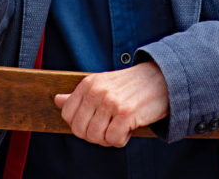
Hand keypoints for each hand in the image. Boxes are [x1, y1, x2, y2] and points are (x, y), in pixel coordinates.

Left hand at [54, 61, 168, 147]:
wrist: (161, 78)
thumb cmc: (130, 85)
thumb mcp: (102, 84)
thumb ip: (79, 95)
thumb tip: (57, 101)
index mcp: (88, 83)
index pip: (68, 115)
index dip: (80, 125)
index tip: (95, 121)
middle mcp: (97, 91)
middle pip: (80, 130)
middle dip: (94, 135)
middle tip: (109, 126)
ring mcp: (111, 102)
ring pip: (95, 137)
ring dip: (109, 138)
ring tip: (120, 125)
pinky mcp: (126, 113)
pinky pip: (113, 140)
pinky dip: (122, 139)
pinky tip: (130, 126)